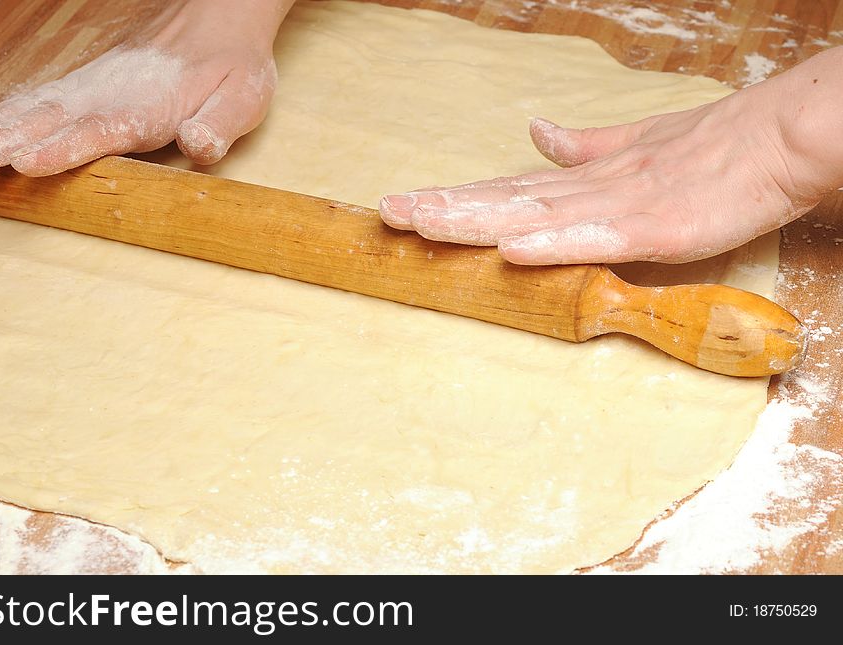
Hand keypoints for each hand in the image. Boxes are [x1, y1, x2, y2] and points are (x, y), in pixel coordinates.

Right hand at [0, 0, 293, 175]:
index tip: (26, 161)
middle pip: (52, 119)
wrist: (220, 21)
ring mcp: (94, 89)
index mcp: (149, 105)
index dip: (64, 148)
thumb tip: (198, 145)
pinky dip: (4, 113)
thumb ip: (218, 123)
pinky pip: (38, 100)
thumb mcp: (243, 97)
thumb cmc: (233, 65)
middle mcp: (111, 96)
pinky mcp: (88, 87)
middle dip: (6, 141)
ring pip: (36, 108)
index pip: (100, 130)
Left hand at [379, 47, 842, 264]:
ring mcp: (618, 207)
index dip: (456, 197)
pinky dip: (552, 241)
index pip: (506, 190)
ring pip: (533, 214)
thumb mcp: (637, 150)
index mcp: (583, 179)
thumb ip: (583, 148)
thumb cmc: (711, 152)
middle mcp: (588, 190)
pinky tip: (510, 247)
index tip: (407, 203)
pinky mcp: (653, 226)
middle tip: (388, 213)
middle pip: (504, 200)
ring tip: (422, 222)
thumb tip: (536, 134)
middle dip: (443, 209)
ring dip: (475, 219)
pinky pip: (595, 237)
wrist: (777, 142)